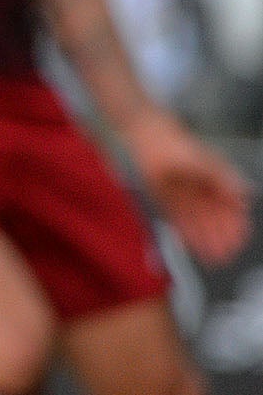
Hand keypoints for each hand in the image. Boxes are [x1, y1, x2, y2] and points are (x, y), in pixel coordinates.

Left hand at [127, 111, 250, 266]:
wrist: (148, 140)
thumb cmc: (179, 147)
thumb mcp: (206, 163)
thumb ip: (225, 179)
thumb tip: (245, 195)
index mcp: (215, 182)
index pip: (229, 208)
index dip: (235, 224)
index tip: (239, 238)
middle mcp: (200, 192)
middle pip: (213, 219)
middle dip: (221, 237)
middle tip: (225, 253)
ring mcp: (184, 197)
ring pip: (198, 223)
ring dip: (205, 239)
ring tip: (211, 255)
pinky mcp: (166, 200)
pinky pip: (178, 221)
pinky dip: (186, 233)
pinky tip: (191, 245)